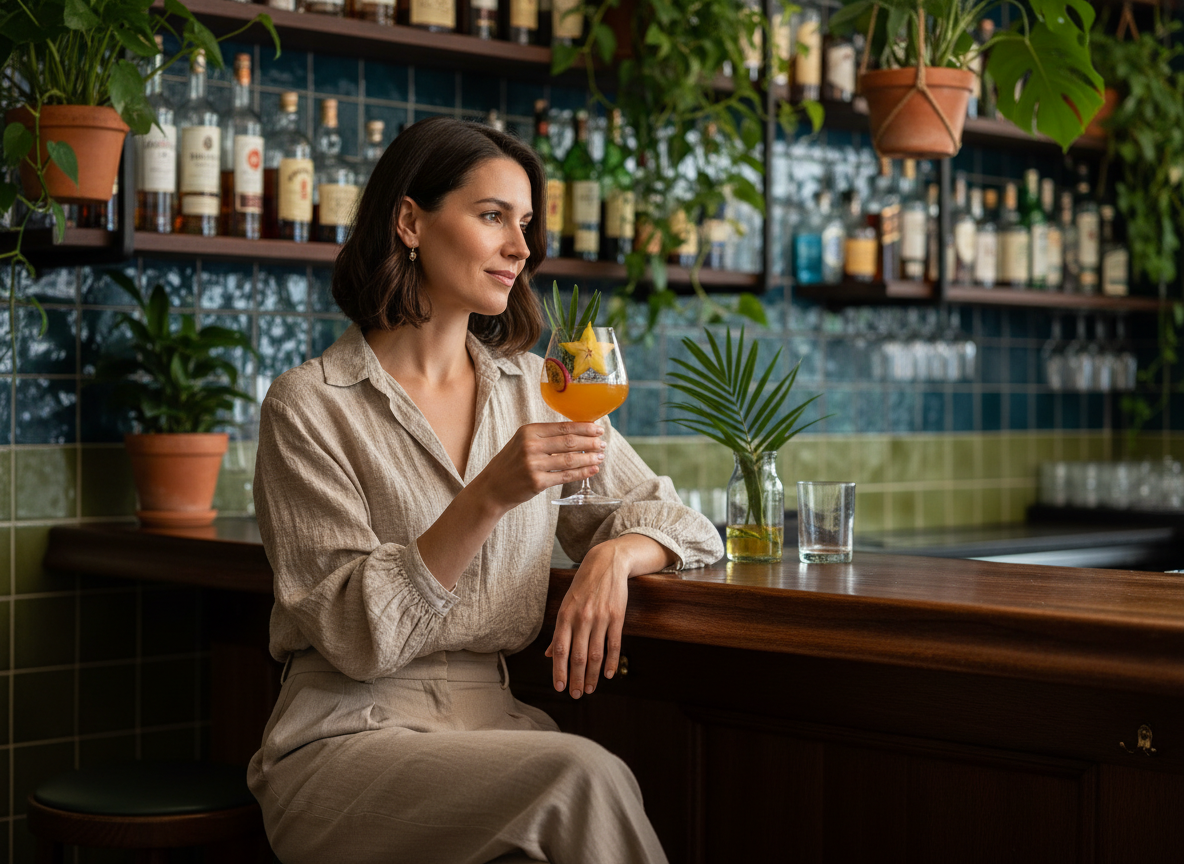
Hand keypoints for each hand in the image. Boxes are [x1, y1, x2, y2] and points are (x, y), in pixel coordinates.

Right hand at [475, 422, 604, 512]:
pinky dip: (582, 473)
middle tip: (602, 443)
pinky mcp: (537, 482)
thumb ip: (545, 436)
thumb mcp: (523, 442)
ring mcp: (533, 464)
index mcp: (528, 431)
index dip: (584, 427)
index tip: (598, 428)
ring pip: (570, 459)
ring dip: (589, 458)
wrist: (492, 488)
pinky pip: (565, 476)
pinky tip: (592, 470)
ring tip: (601, 456)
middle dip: (590, 442)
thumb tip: (578, 432)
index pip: (563, 426)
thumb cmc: (511, 463)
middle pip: (569, 441)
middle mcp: (530, 445)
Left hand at [544, 540, 630, 698]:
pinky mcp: (617, 617)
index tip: (559, 687)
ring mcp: (600, 618)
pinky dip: (611, 662)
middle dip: (576, 679)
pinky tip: (608, 675)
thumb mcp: (566, 606)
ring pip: (595, 654)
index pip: (561, 649)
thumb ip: (559, 632)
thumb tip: (550, 654)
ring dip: (591, 675)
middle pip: (578, 656)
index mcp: (565, 616)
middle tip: (576, 695)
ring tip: (589, 689)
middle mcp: (581, 618)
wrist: (606, 563)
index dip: (559, 670)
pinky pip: (614, 644)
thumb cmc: (583, 587)